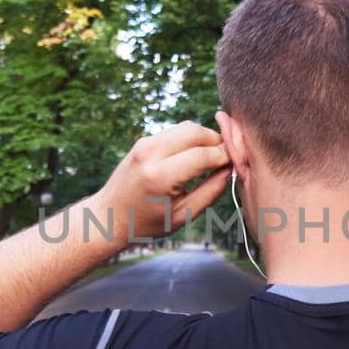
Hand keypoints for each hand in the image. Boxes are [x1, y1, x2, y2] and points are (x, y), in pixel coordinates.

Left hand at [90, 121, 231, 246]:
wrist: (109, 215)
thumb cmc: (147, 222)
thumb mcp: (183, 215)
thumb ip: (210, 191)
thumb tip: (231, 169)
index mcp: (161, 176)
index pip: (205, 155)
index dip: (226, 156)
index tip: (238, 162)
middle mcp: (151, 154)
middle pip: (196, 131)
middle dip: (218, 141)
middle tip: (229, 157)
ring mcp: (144, 144)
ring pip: (187, 127)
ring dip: (205, 137)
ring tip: (214, 157)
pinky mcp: (143, 141)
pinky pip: (175, 131)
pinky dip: (190, 139)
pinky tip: (196, 155)